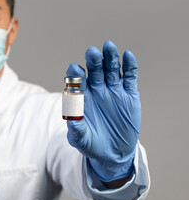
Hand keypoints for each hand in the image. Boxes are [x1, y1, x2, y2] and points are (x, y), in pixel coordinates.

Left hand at [66, 40, 140, 181]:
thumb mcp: (80, 139)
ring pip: (111, 70)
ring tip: (109, 47)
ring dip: (110, 58)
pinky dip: (129, 66)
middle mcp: (96, 89)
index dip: (75, 73)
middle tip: (92, 52)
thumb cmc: (90, 143)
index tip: (75, 69)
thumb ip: (75, 128)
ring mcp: (113, 91)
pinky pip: (129, 78)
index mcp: (82, 96)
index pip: (76, 80)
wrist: (112, 153)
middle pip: (94, 70)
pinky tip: (128, 56)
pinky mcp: (129, 95)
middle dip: (93, 60)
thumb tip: (70, 117)